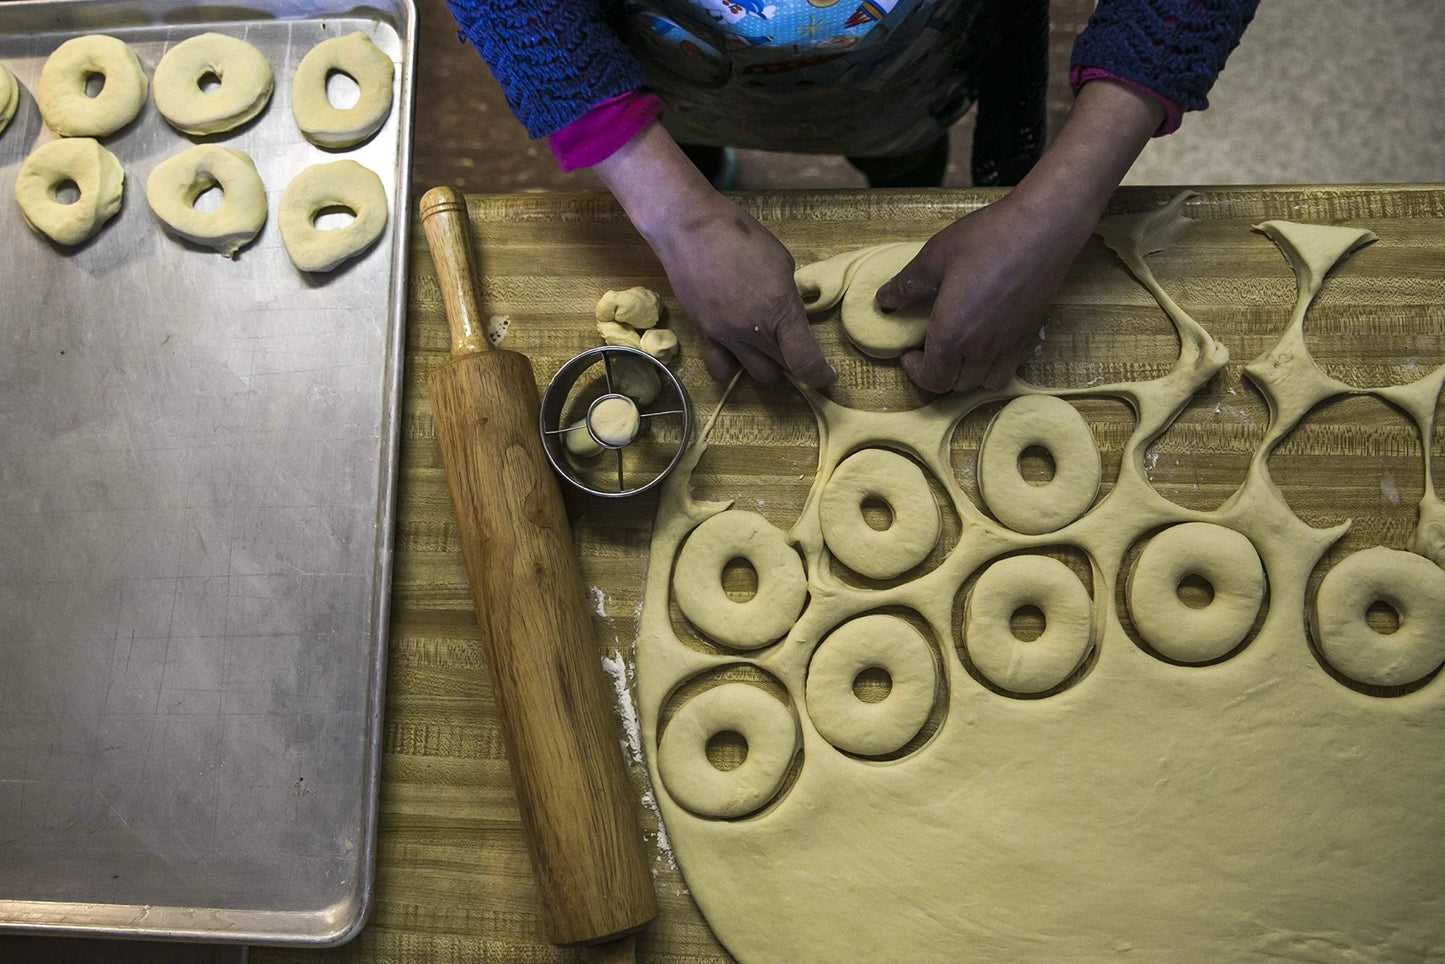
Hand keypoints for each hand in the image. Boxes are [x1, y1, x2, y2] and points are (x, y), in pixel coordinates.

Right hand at [594, 122, 833, 385]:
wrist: (688, 227)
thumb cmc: (740, 234)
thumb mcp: (780, 260)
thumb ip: (787, 295)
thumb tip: (789, 313)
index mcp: (780, 310)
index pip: (805, 361)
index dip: (820, 374)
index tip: (827, 375)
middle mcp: (753, 331)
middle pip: (783, 368)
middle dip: (795, 362)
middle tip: (795, 347)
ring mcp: (725, 336)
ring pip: (755, 373)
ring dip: (767, 365)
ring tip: (766, 348)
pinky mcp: (703, 334)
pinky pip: (720, 368)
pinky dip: (732, 367)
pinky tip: (735, 353)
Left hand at [877, 77, 1168, 393]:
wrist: (1043, 229)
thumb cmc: (986, 239)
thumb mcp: (934, 258)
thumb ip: (906, 285)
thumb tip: (883, 300)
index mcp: (952, 334)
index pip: (933, 380)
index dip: (916, 373)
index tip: (909, 353)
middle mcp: (981, 348)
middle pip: (958, 385)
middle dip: (939, 373)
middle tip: (931, 349)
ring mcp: (1009, 344)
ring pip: (986, 383)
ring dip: (968, 374)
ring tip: (959, 350)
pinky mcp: (1030, 334)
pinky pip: (1010, 368)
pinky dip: (994, 365)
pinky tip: (988, 340)